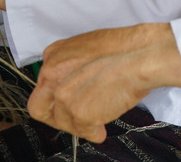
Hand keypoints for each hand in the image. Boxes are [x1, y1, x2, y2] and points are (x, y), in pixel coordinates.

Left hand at [27, 24, 180, 142]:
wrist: (140, 55)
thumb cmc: (125, 48)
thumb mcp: (88, 47)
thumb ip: (74, 66)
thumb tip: (77, 84)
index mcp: (54, 55)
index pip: (44, 84)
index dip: (58, 96)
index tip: (69, 102)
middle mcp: (52, 75)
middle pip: (40, 106)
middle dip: (56, 116)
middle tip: (73, 119)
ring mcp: (63, 95)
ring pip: (62, 122)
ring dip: (79, 125)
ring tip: (97, 122)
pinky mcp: (79, 113)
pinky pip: (82, 131)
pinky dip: (93, 133)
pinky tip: (102, 129)